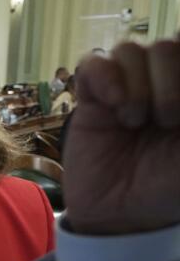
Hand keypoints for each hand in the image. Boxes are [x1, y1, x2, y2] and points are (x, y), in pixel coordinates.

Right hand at [64, 40, 179, 234]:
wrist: (122, 216)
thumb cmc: (168, 188)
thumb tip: (178, 102)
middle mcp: (161, 82)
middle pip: (166, 44)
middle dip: (168, 82)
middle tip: (165, 122)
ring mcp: (124, 89)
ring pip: (130, 49)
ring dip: (136, 87)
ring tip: (134, 122)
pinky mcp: (91, 100)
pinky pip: (93, 63)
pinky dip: (104, 77)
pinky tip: (112, 106)